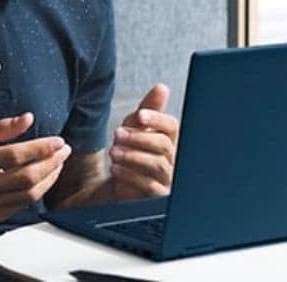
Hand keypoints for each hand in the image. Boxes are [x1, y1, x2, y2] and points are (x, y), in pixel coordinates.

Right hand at [0, 113, 70, 223]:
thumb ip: (0, 127)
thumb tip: (27, 118)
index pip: (16, 155)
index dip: (41, 147)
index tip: (58, 141)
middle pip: (27, 177)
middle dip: (51, 163)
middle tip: (64, 150)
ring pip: (29, 194)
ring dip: (50, 177)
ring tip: (59, 163)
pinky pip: (23, 204)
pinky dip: (39, 190)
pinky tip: (45, 178)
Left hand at [109, 84, 178, 200]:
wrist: (117, 184)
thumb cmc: (130, 152)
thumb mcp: (133, 127)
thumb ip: (147, 110)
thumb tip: (162, 88)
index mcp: (169, 139)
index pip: (171, 126)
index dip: (157, 119)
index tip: (140, 116)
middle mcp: (173, 159)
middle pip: (164, 146)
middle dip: (139, 138)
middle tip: (117, 134)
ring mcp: (167, 179)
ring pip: (157, 166)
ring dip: (133, 156)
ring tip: (113, 152)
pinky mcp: (157, 198)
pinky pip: (149, 186)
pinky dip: (131, 176)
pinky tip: (116, 169)